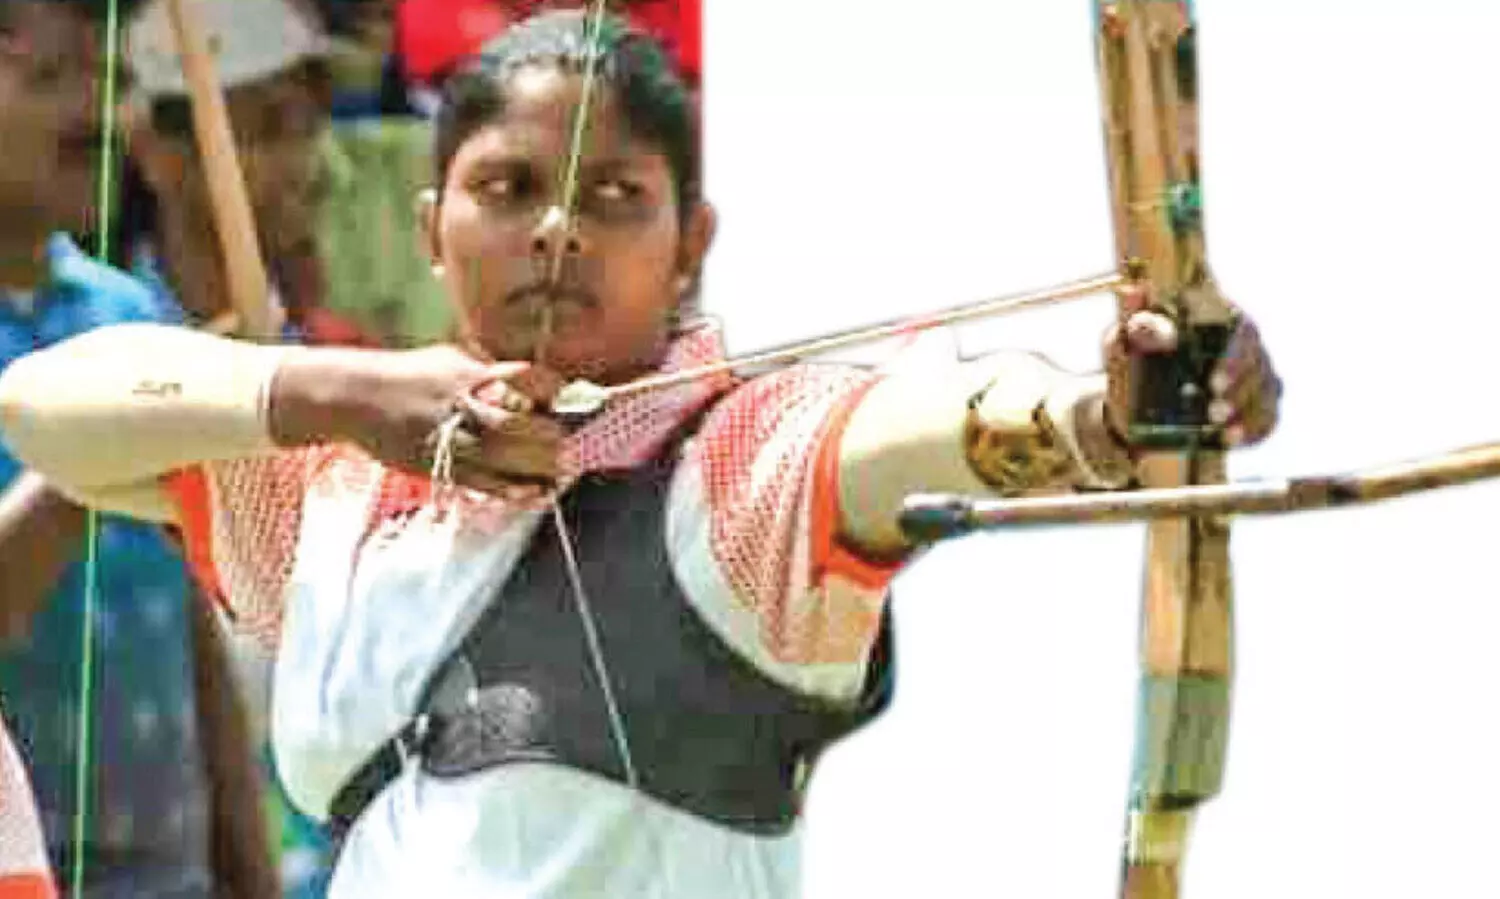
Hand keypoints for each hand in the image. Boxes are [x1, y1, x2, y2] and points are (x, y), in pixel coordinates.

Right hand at [273, 345, 566, 498]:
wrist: (355, 398)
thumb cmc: (409, 375)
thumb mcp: (451, 359)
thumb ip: (491, 371)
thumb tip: (535, 384)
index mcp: (470, 374)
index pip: (524, 378)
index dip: (551, 389)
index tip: (565, 396)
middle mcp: (463, 406)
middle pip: (519, 424)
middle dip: (550, 435)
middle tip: (571, 443)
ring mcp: (451, 439)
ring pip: (505, 458)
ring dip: (540, 468)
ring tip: (562, 473)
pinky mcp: (440, 467)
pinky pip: (484, 484)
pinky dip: (513, 491)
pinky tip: (536, 494)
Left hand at [1102, 285, 1281, 447]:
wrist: (1133, 403)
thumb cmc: (1134, 361)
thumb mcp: (1126, 343)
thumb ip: (1135, 328)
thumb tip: (1137, 303)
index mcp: (1218, 318)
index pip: (1241, 329)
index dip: (1234, 357)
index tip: (1215, 382)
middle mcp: (1244, 344)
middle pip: (1256, 363)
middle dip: (1238, 389)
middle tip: (1214, 411)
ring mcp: (1255, 374)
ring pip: (1265, 390)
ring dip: (1244, 411)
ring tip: (1218, 426)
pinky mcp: (1257, 405)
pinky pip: (1266, 417)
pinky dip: (1251, 430)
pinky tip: (1231, 438)